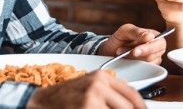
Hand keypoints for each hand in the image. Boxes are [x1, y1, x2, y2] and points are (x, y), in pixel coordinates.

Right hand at [27, 70, 144, 108]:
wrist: (40, 101)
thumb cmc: (66, 96)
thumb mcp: (89, 86)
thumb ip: (109, 91)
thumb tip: (132, 104)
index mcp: (102, 77)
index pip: (131, 93)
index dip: (141, 106)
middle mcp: (98, 85)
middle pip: (127, 107)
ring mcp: (92, 98)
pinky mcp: (87, 108)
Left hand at [98, 24, 165, 63]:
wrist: (110, 51)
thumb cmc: (120, 38)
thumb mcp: (125, 31)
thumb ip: (137, 32)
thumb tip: (150, 36)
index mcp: (154, 35)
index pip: (158, 42)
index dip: (148, 48)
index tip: (135, 51)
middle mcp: (157, 48)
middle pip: (154, 55)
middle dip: (138, 54)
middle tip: (125, 52)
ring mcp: (153, 59)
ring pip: (147, 63)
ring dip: (132, 59)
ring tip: (122, 53)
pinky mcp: (148, 68)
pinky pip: (144, 70)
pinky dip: (133, 65)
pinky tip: (126, 60)